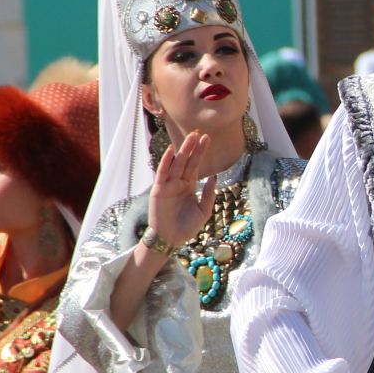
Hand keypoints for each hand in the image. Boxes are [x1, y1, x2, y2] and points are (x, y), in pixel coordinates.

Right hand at [148, 130, 214, 245]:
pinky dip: (166, 161)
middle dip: (193, 147)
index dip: (200, 152)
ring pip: (176, 164)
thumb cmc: (186, 227)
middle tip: (200, 133)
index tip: (207, 139)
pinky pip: (162, 173)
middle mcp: (178, 182)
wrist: (171, 240)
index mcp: (188, 186)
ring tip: (191, 136)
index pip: (195, 165)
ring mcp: (168, 185)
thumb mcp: (203, 210)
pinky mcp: (159, 190)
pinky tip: (172, 150)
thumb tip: (214, 177)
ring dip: (183, 150)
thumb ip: (209, 194)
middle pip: (187, 161)